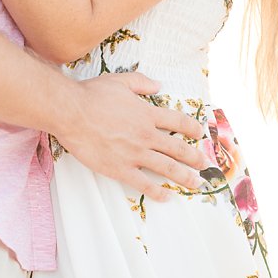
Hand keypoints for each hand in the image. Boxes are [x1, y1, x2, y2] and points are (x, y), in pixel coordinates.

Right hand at [53, 72, 208, 199]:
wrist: (71, 112)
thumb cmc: (93, 95)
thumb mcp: (121, 81)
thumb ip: (142, 82)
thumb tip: (158, 85)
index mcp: (148, 114)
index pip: (178, 122)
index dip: (192, 128)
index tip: (200, 134)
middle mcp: (146, 134)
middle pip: (178, 148)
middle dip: (195, 158)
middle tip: (205, 165)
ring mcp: (135, 153)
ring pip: (167, 168)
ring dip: (184, 177)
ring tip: (196, 183)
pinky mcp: (120, 168)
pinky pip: (143, 183)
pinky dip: (157, 191)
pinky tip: (167, 197)